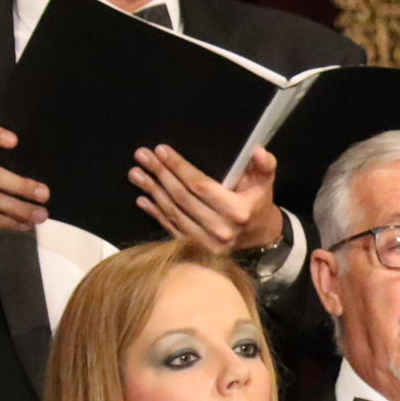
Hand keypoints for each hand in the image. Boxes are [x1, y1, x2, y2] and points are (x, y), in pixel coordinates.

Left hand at [131, 144, 284, 253]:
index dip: (179, 167)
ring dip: (152, 191)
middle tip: (142, 156)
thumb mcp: (264, 182)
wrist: (260, 236)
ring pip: (174, 213)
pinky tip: (142, 199)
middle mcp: (222, 230)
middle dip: (160, 174)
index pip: (200, 185)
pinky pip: (172, 229)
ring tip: (136, 173)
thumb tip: (259, 151)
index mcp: (238, 211)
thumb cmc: (256, 202)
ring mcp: (209, 243)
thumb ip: (264, 166)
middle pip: (183, 198)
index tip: (160, 150)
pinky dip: (155, 214)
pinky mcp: (199, 250)